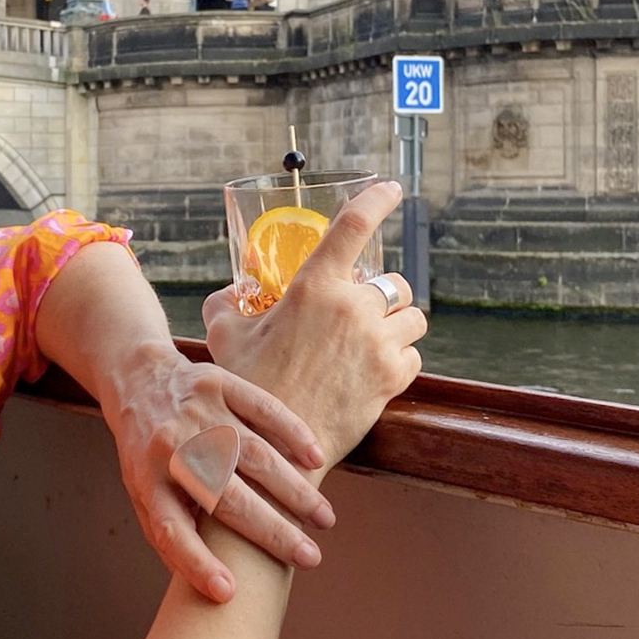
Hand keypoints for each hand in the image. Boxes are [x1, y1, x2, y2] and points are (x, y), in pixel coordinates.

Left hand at [103, 351, 335, 602]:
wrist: (137, 378)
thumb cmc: (147, 450)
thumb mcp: (143, 491)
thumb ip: (171, 532)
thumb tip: (210, 585)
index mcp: (149, 482)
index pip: (170, 530)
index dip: (196, 563)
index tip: (229, 592)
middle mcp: (172, 448)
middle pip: (226, 496)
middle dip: (272, 531)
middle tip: (310, 558)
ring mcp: (197, 414)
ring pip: (254, 454)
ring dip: (294, 489)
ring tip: (324, 519)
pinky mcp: (218, 383)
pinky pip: (263, 408)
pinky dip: (293, 433)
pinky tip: (317, 459)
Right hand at [204, 181, 425, 466]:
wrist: (273, 449)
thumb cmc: (246, 388)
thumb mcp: (224, 336)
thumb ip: (225, 304)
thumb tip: (231, 291)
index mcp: (314, 287)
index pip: (354, 226)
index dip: (377, 200)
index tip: (392, 189)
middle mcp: (353, 309)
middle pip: (395, 282)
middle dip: (385, 293)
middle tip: (364, 309)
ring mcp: (377, 343)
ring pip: (413, 318)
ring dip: (398, 325)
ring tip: (374, 340)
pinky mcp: (391, 378)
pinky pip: (414, 356)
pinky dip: (400, 359)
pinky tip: (377, 370)